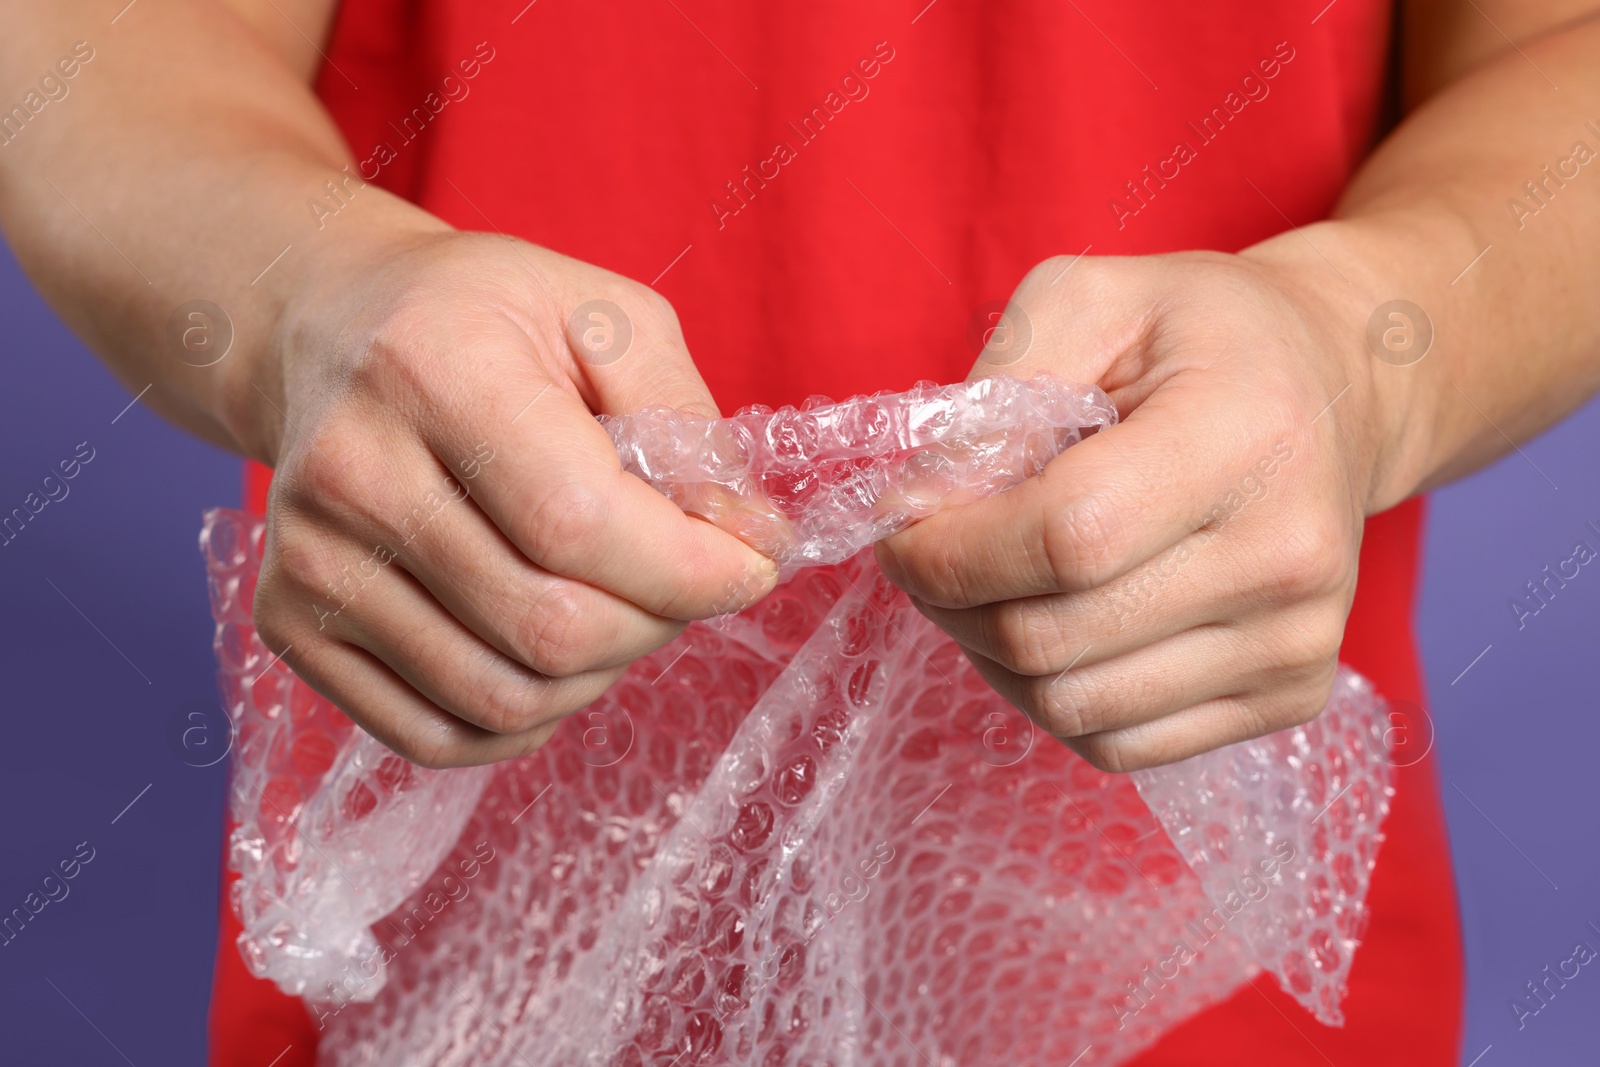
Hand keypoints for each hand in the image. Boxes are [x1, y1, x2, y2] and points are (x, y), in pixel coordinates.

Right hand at [241, 229, 776, 767]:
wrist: (328, 330)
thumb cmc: (482, 319)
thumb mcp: (603, 315)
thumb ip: (686, 421)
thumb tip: (750, 539)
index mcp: (433, 372)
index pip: (578, 523)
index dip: (690, 569)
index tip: (751, 564)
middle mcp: (352, 474)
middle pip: (548, 627)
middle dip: (655, 623)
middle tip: (681, 582)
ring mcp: (312, 563)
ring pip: (502, 698)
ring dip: (597, 675)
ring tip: (616, 608)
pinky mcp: (293, 626)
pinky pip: (437, 737)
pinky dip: (523, 723)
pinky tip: (548, 658)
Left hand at [877, 242, 1397, 770]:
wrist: (1340, 391)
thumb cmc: (1203, 336)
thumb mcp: (1091, 297)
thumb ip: (998, 387)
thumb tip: (921, 503)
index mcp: (1244, 436)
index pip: (1064, 540)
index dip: (951, 551)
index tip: (900, 529)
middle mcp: (1286, 555)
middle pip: (1052, 638)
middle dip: (951, 603)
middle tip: (929, 557)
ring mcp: (1295, 640)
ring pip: (1072, 707)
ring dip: (990, 656)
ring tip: (988, 586)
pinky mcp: (1289, 696)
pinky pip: (1118, 744)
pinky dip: (1051, 698)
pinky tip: (1050, 627)